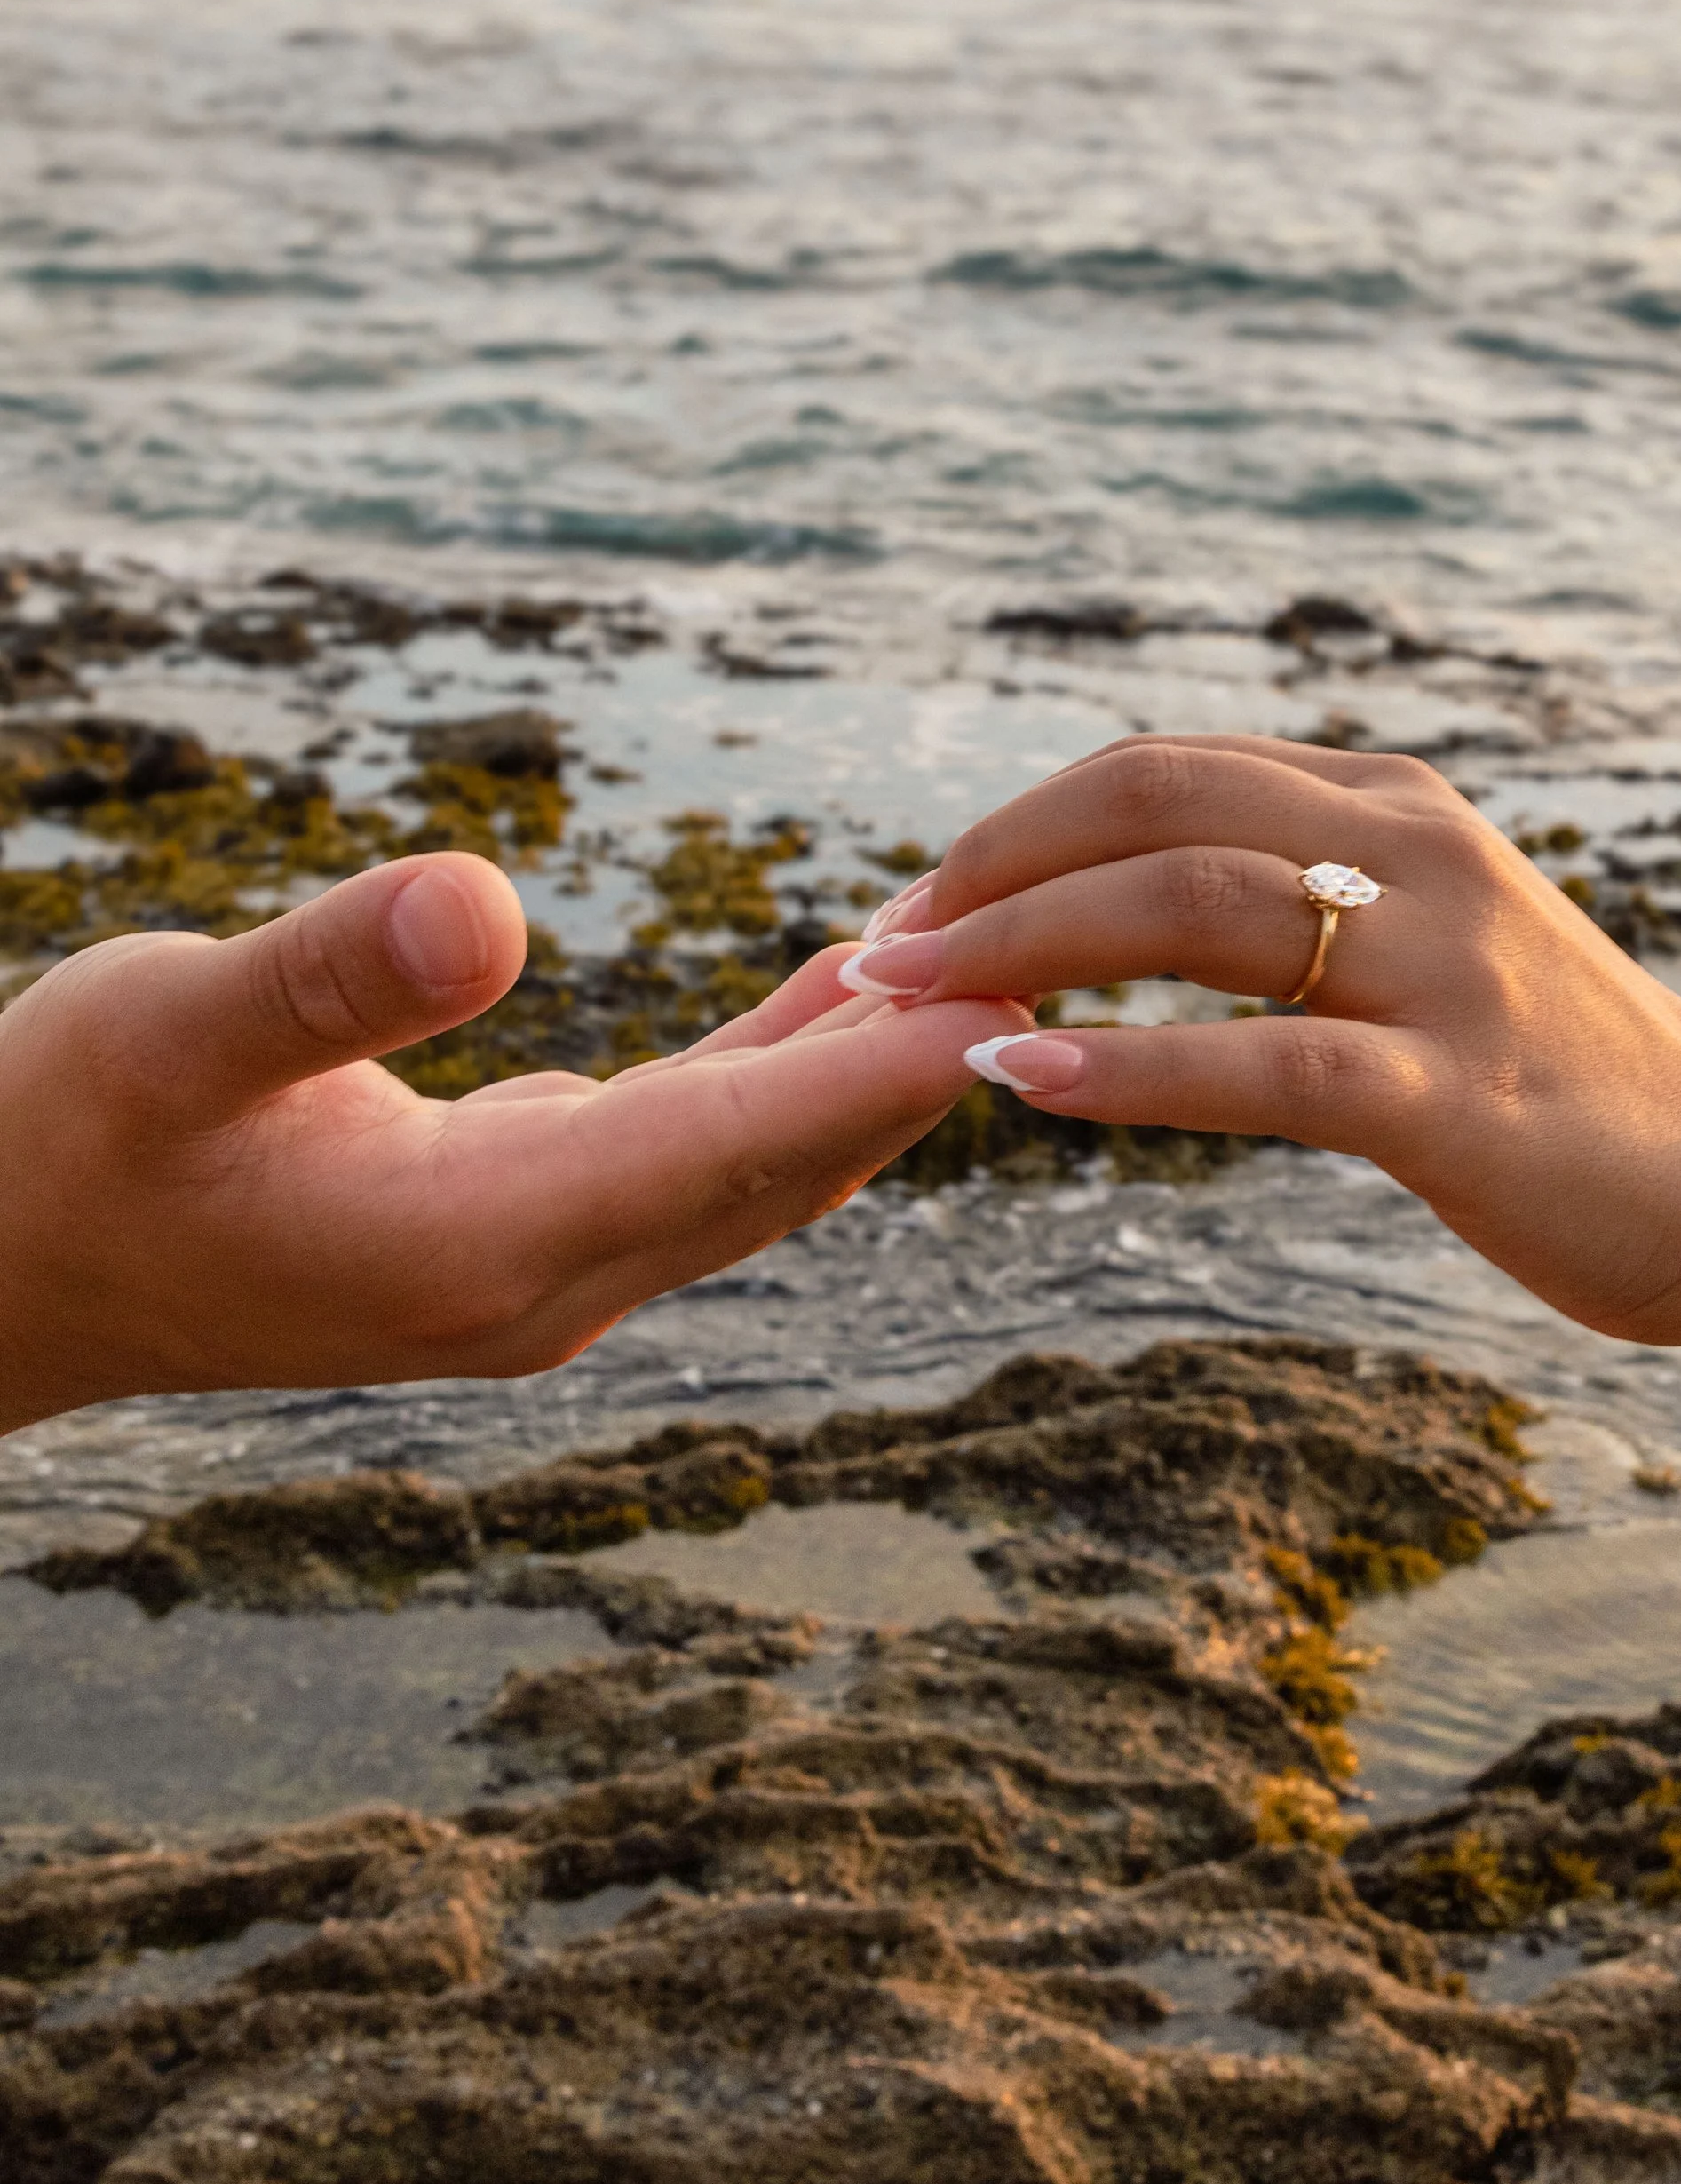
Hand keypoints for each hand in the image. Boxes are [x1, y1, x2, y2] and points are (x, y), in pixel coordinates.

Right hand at [0, 855, 1025, 1430]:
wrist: (3, 1271)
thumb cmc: (62, 1140)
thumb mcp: (166, 1029)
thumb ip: (327, 974)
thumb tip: (485, 899)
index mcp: (475, 1247)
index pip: (731, 1144)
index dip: (881, 1064)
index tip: (1017, 992)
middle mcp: (538, 1284)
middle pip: (784, 1165)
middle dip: (925, 1062)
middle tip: (1071, 952)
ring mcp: (532, 1272)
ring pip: (754, 1166)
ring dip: (871, 1069)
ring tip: (995, 956)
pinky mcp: (514, 1234)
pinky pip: (695, 1152)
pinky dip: (780, 1075)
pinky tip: (838, 994)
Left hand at [838, 734, 1680, 1344]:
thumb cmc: (1566, 1084)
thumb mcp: (1430, 946)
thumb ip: (1309, 903)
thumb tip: (1136, 906)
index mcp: (1395, 809)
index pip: (1163, 768)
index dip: (1019, 824)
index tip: (921, 900)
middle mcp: (1415, 855)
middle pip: (1154, 804)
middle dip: (994, 864)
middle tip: (882, 942)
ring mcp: (1441, 970)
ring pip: (1192, 908)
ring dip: (1025, 947)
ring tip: (906, 999)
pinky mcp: (1456, 1097)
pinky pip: (1264, 1066)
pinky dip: (1128, 1068)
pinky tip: (1024, 1085)